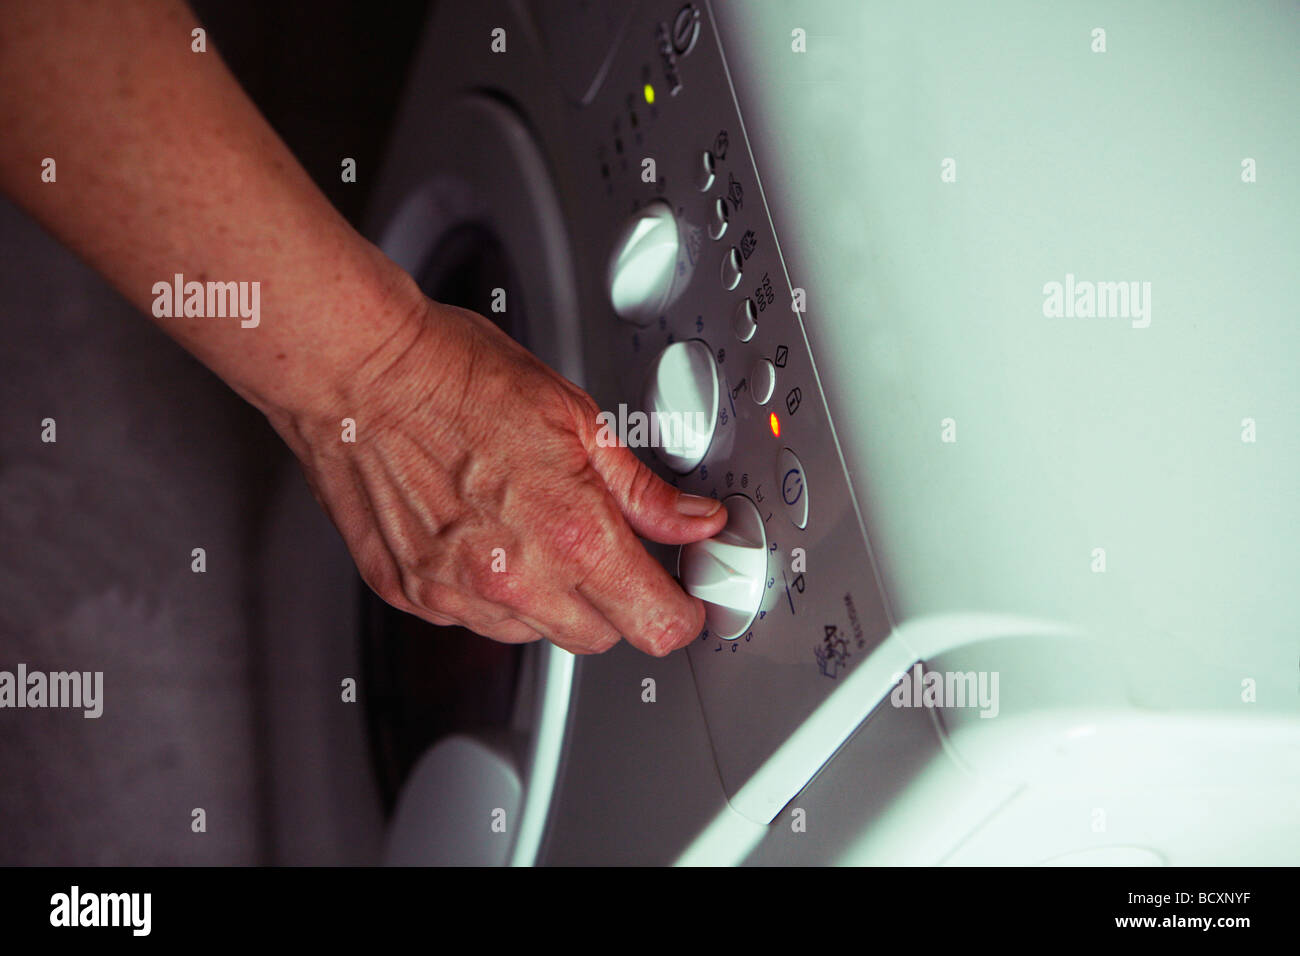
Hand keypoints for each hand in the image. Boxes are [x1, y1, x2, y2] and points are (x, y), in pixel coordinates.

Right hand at [272, 294, 727, 655]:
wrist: (358, 370)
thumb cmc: (457, 376)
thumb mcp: (577, 418)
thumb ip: (642, 490)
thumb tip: (694, 521)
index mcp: (572, 534)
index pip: (655, 624)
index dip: (680, 614)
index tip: (683, 601)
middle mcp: (513, 579)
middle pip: (598, 637)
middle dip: (615, 602)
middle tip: (605, 546)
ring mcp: (455, 594)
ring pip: (533, 632)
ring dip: (549, 599)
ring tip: (527, 524)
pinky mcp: (410, 594)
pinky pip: (472, 618)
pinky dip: (489, 591)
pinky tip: (479, 533)